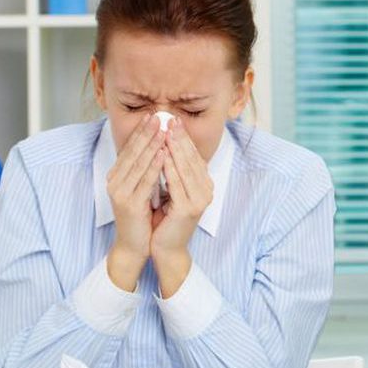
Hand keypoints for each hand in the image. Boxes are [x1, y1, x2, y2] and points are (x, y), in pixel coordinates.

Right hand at [104, 113, 167, 290]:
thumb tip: (158, 147)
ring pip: (138, 163)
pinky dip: (155, 165)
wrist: (134, 245)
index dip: (141, 132)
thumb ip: (145, 170)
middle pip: (132, 152)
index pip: (130, 148)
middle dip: (146, 133)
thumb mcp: (141, 189)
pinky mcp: (129, 203)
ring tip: (163, 129)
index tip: (153, 116)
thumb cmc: (141, 217)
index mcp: (117, 176)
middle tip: (158, 116)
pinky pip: (145, 180)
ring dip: (152, 144)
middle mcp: (115, 182)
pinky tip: (164, 153)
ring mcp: (120, 192)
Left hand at [151, 121, 213, 297]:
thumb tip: (166, 145)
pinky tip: (161, 154)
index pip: (194, 155)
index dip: (183, 137)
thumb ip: (174, 171)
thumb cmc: (165, 220)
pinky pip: (178, 183)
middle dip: (180, 137)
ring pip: (186, 167)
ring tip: (165, 131)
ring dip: (175, 147)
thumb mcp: (171, 190)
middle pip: (192, 158)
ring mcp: (200, 199)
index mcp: (203, 184)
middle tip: (170, 118)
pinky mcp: (189, 208)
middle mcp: (206, 190)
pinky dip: (169, 167)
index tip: (172, 120)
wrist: (166, 248)